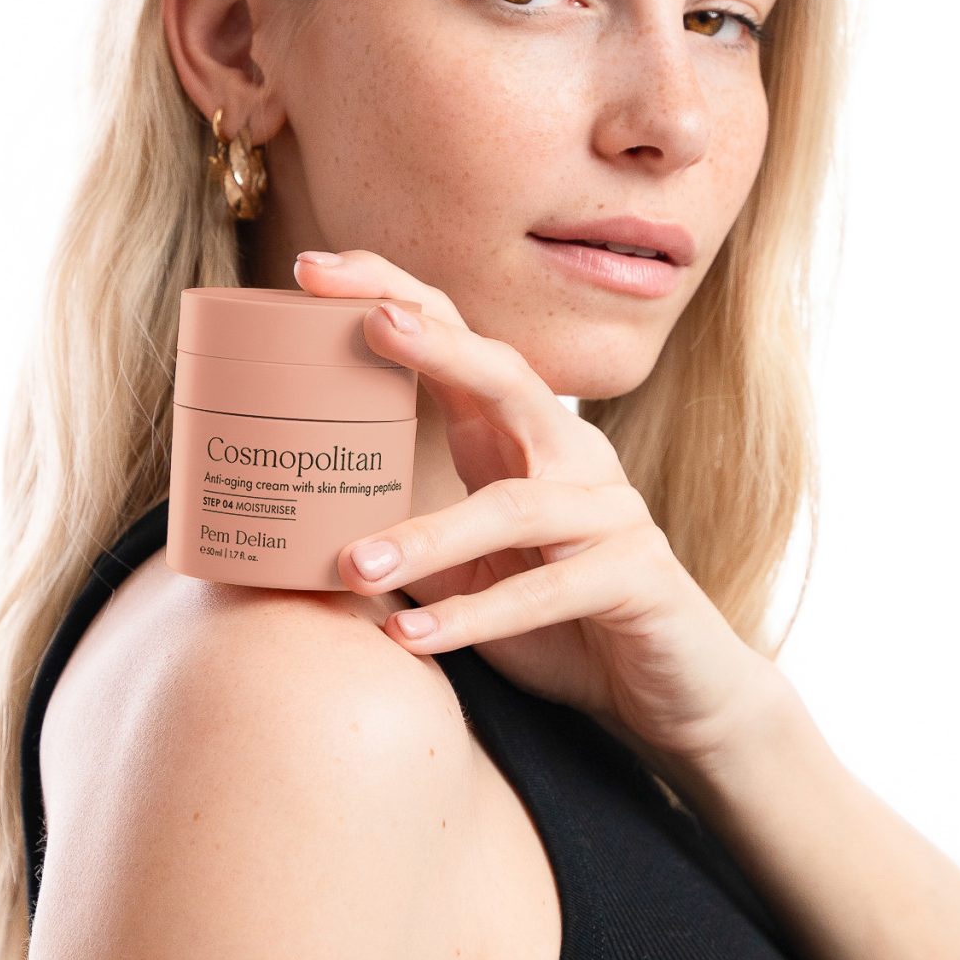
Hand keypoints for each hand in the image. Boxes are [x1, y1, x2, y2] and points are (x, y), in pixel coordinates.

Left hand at [291, 247, 776, 773]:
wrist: (672, 687)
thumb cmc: (559, 620)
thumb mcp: (464, 572)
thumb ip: (399, 540)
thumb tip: (288, 535)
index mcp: (519, 438)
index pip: (460, 343)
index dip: (393, 298)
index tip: (311, 272)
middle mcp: (569, 456)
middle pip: (506, 374)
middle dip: (435, 341)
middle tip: (363, 321)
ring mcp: (609, 512)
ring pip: (515, 507)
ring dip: (429, 537)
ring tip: (352, 567)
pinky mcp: (637, 576)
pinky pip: (550, 591)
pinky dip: (476, 617)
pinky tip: (411, 638)